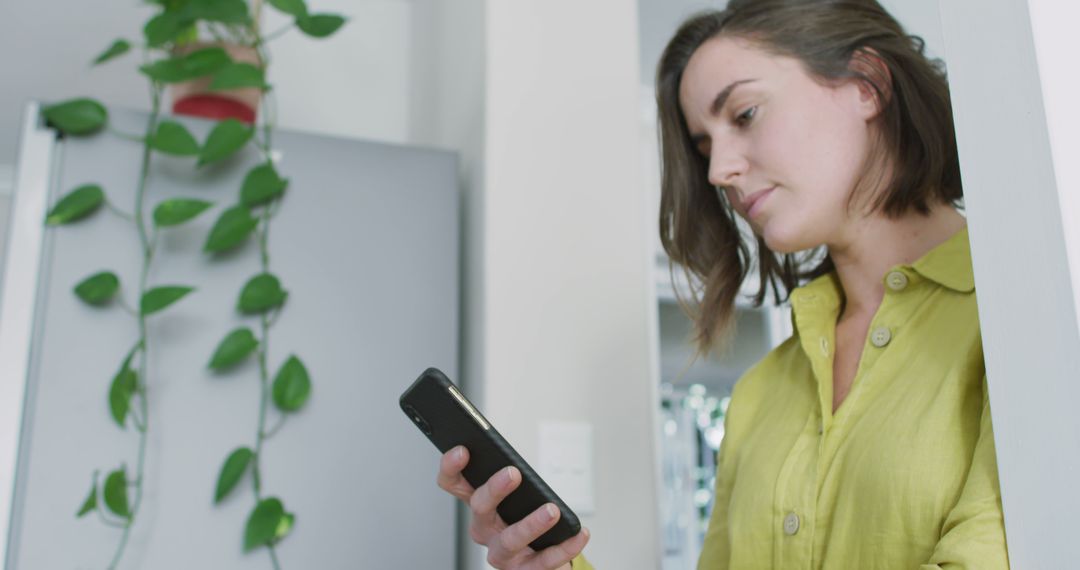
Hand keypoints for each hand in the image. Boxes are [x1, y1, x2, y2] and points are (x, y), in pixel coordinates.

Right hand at [437, 445, 590, 569]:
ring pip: (510, 539)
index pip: (453, 483)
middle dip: (494, 489)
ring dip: (531, 524)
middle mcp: (484, 528)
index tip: (463, 450)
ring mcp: (502, 553)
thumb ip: (511, 475)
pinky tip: (580, 533)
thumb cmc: (526, 516)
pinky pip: (544, 561)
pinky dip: (564, 547)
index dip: (451, 467)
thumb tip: (518, 460)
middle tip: (513, 473)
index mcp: (479, 503)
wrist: (541, 557)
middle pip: (479, 507)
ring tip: (552, 510)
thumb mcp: (516, 494)